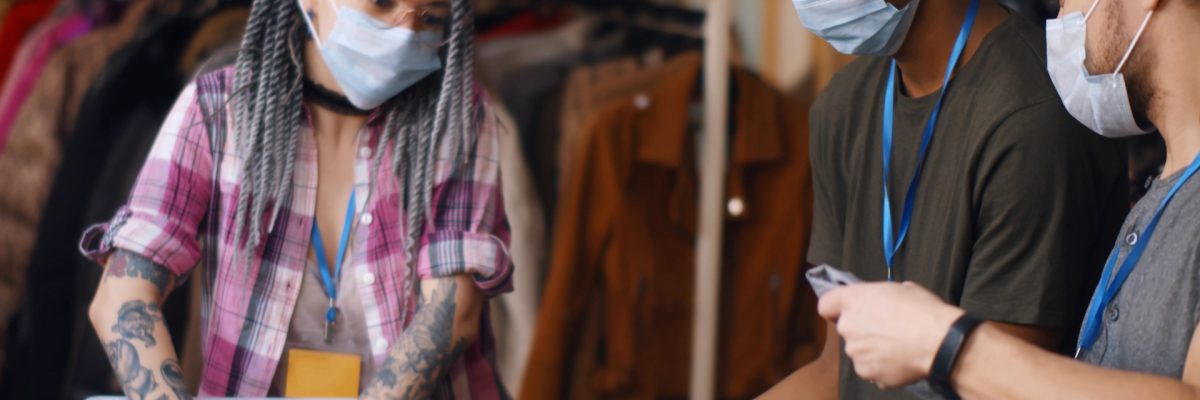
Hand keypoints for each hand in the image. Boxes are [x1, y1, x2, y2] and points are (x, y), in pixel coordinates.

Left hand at [817, 281, 963, 387]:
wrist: (940, 343)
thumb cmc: (924, 310)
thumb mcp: (901, 289)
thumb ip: (879, 297)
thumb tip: (880, 303)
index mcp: (853, 299)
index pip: (826, 304)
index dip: (836, 308)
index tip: (849, 311)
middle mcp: (848, 325)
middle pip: (846, 328)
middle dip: (861, 329)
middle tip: (885, 330)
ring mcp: (855, 351)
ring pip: (858, 350)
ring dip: (870, 349)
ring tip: (896, 347)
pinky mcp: (865, 371)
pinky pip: (869, 368)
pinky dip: (880, 367)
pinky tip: (899, 361)